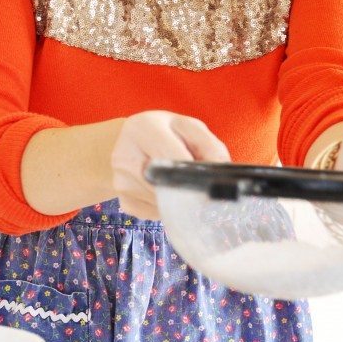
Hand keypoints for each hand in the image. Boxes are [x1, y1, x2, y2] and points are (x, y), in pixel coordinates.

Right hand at [110, 111, 229, 219]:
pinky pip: (155, 213)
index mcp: (142, 128)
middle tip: (203, 191)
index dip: (192, 172)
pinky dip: (168, 207)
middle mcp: (124, 155)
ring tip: (181, 184)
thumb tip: (222, 173)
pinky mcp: (124, 202)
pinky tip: (167, 192)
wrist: (133, 144)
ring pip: (163, 202)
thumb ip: (210, 147)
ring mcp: (120, 181)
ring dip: (179, 199)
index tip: (210, 185)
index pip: (170, 155)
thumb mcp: (191, 130)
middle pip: (165, 184)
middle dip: (188, 189)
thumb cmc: (168, 135)